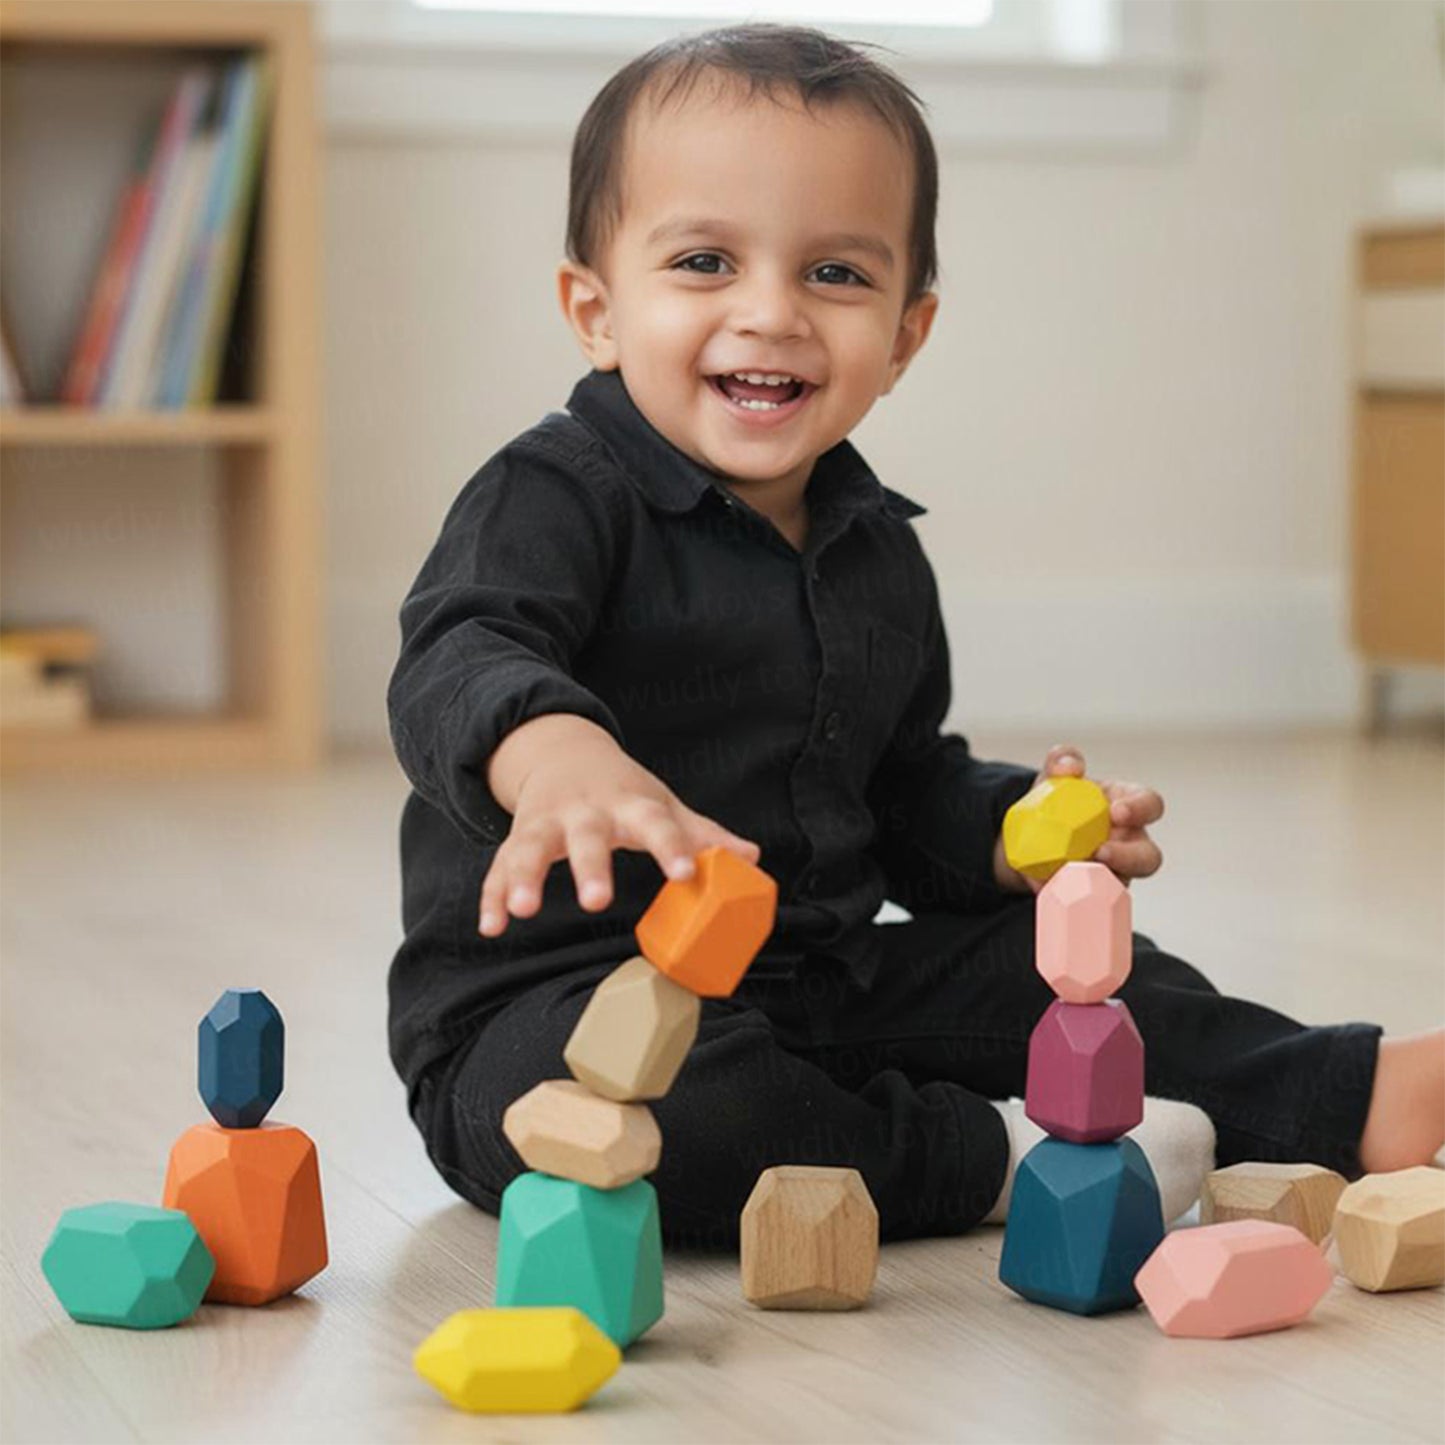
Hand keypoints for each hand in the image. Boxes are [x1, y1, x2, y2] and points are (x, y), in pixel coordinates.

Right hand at [478, 731, 760, 937]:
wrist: (564, 751)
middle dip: (590, 867)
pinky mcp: (517, 838)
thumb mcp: (664, 805)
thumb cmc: (624, 790)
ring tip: (524, 910)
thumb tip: (751, 857)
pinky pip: (499, 867)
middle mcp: (586, 812)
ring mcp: (547, 823)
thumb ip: (703, 833)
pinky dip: (492, 895)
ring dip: (526, 877)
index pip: (656, 825)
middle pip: (587, 838)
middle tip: (596, 901)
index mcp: (630, 805)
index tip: (686, 872)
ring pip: (532, 848)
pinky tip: (492, 925)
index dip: (672, 848)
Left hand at [992, 742, 1164, 892]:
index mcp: (1128, 806)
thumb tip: (1068, 767)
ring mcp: (1114, 874)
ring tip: (1071, 875)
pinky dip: (1069, 897)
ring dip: (1101, 884)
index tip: (1118, 812)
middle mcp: (1129, 843)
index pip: (1150, 805)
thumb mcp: (1054, 775)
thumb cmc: (1057, 798)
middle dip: (1129, 858)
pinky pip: (1090, 904)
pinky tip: (1048, 888)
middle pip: (1148, 857)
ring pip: (1121, 887)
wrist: (1029, 834)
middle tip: (1100, 853)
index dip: (1140, 809)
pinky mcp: (1091, 896)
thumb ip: (1062, 760)